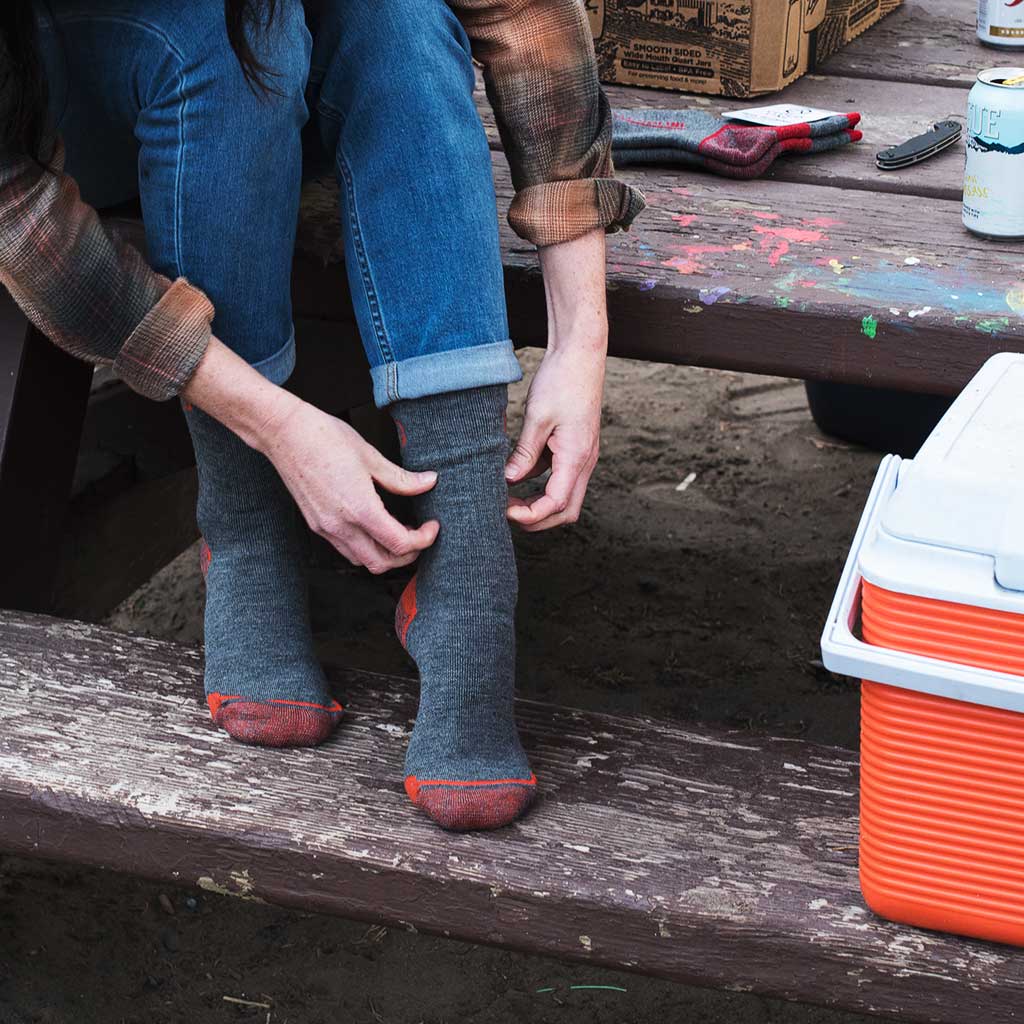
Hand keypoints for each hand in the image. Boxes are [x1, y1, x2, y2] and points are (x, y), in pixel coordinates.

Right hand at [260, 396, 438, 572]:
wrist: (284, 432)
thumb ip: (402, 479)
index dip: (423, 540)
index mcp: (360, 509)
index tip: (432, 527)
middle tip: (419, 535)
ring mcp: (325, 528)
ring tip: (398, 531)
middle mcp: (341, 526)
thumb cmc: (324, 438)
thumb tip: (429, 482)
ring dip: (385, 554)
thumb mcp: (371, 456)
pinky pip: (345, 549)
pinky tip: (374, 525)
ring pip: (362, 561)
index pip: (399, 544)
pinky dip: (365, 547)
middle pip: (382, 563)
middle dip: (407, 556)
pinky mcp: (316, 524)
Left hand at [504, 226, 607, 531]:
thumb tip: (509, 481)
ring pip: (564, 496)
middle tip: (506, 514)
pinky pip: (557, 476)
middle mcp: (584, 461)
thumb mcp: (538, 417)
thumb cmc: (562, 380)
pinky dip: (538, 484)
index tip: (505, 512)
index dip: (530, 515)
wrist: (581, 353)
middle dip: (537, 520)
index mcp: (577, 457)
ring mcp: (581, 455)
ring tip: (507, 500)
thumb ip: (524, 453)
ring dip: (538, 504)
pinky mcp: (574, 446)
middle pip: (566, 510)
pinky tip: (514, 476)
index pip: (556, 504)